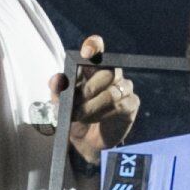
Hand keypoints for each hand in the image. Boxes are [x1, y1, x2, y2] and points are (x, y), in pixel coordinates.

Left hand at [62, 35, 137, 164]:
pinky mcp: (132, 103)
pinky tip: (97, 120)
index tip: (87, 51)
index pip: (97, 50)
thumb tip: (57, 80)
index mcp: (92, 69)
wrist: (85, 142)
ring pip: (112, 92)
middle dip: (89, 89)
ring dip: (94, 107)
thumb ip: (57, 91)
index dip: (95, 47)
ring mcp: (124, 88)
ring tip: (81, 117)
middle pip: (107, 72)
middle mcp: (111, 74)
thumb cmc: (73, 117)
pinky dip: (105, 114)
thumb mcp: (60, 104)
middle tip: (76, 105)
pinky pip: (120, 105)